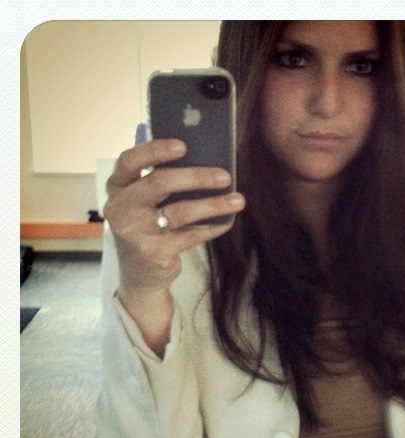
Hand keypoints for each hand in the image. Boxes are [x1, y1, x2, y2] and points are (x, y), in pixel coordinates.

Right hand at [103, 139, 244, 353]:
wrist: (140, 274)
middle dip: (196, 177)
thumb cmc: (148, 226)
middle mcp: (121, 207)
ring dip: (213, 204)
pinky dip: (212, 228)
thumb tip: (205, 157)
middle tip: (225, 176)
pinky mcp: (153, 253)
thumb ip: (160, 179)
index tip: (183, 145)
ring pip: (179, 212)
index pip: (129, 161)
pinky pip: (190, 236)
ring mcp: (135, 232)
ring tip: (238, 200)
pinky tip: (227, 221)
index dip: (155, 150)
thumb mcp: (144, 201)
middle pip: (159, 183)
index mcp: (118, 186)